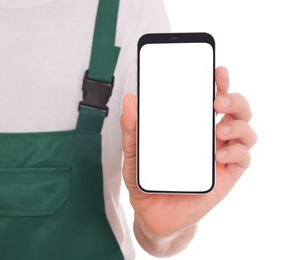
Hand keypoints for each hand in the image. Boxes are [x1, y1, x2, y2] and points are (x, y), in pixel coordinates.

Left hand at [120, 66, 256, 237]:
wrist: (150, 212)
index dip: (219, 83)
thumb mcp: (134, 151)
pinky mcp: (224, 176)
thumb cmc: (146, 179)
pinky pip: (243, 158)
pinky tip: (219, 155)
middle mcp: (209, 137)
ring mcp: (219, 156)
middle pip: (236, 110)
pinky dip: (237, 152)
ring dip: (238, 125)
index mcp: (191, 127)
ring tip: (218, 130)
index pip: (211, 98)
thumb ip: (132, 128)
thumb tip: (130, 101)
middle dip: (234, 99)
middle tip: (218, 101)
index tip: (217, 71)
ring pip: (245, 131)